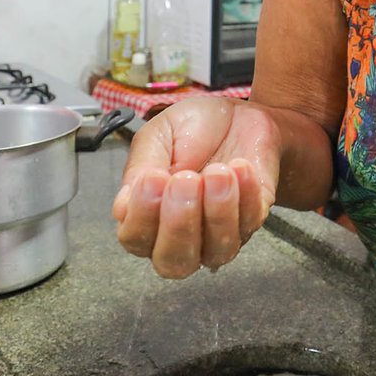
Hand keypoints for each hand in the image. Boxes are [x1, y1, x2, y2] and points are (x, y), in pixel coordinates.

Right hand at [111, 97, 280, 278]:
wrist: (237, 113)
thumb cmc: (191, 129)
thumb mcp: (157, 136)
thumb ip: (139, 169)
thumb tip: (122, 209)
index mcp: (147, 215)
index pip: (134, 238)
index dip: (142, 215)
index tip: (152, 178)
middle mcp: (181, 235)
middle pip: (173, 262)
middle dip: (179, 225)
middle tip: (185, 180)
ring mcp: (219, 234)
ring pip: (217, 251)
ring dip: (217, 211)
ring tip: (218, 171)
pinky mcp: (252, 220)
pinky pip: (250, 222)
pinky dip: (246, 194)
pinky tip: (239, 167)